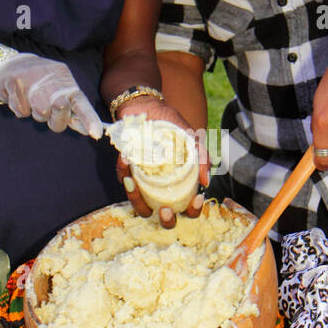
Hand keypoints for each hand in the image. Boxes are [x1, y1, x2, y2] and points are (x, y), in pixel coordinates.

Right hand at [0, 53, 103, 137]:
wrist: (10, 65)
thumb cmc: (40, 86)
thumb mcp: (59, 95)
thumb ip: (72, 112)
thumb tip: (88, 131)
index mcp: (66, 82)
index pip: (81, 102)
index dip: (89, 118)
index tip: (96, 134)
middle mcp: (52, 78)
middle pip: (60, 110)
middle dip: (56, 119)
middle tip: (47, 111)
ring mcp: (34, 79)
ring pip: (40, 113)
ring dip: (35, 113)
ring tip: (31, 100)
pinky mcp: (16, 82)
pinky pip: (21, 111)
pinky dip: (18, 109)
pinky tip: (18, 97)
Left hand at [114, 98, 209, 229]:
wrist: (146, 107)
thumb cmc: (171, 126)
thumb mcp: (190, 138)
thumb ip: (201, 157)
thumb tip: (206, 181)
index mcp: (179, 185)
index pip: (189, 207)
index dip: (193, 210)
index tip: (195, 198)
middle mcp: (161, 190)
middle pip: (164, 217)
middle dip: (166, 219)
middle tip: (165, 209)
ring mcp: (143, 184)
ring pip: (140, 205)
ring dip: (136, 197)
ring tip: (134, 181)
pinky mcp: (126, 173)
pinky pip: (122, 179)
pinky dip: (122, 171)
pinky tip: (125, 158)